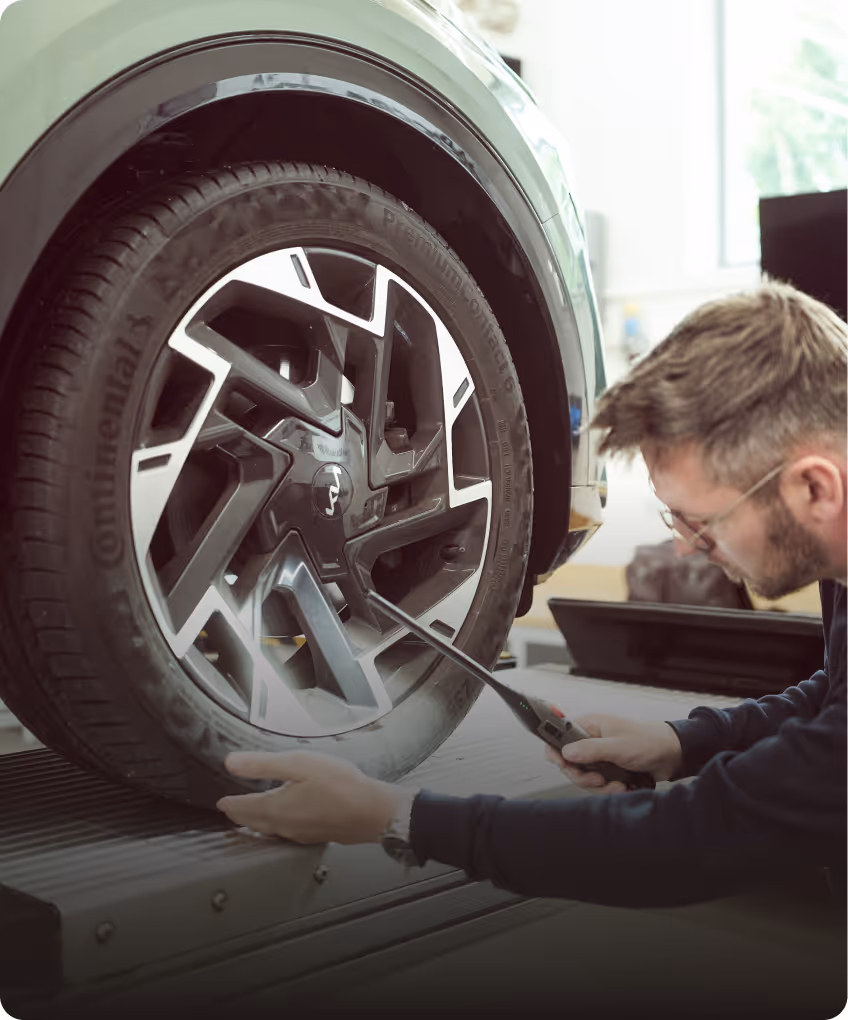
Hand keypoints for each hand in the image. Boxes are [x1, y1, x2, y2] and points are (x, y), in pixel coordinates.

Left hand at [216, 750, 405, 844]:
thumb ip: (263, 764)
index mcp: (277, 808)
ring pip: (269, 830)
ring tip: (252, 815)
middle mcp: (284, 826)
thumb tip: (230, 763)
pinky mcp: (315, 836)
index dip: (230, 804)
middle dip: (240, 815)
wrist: (373, 811)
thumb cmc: (340, 785)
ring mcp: (300, 834)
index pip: (243, 808)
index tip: (221, 801)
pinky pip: (286, 832)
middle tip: (231, 809)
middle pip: (254, 822)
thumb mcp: (300, 764)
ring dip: (256, 822)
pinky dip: (275, 825)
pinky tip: (284, 819)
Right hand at [544, 714, 682, 794]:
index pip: (559, 737)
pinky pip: (597, 785)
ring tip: (617, 784)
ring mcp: (598, 757)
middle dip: (584, 777)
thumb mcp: (618, 746)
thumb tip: (566, 753)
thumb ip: (591, 750)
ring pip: (583, 777)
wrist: (671, 755)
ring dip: (600, 786)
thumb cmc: (648, 741)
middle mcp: (590, 741)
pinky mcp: (607, 771)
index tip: (564, 765)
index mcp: (589, 726)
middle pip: (569, 763)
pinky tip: (622, 786)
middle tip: (599, 779)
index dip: (557, 752)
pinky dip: (609, 790)